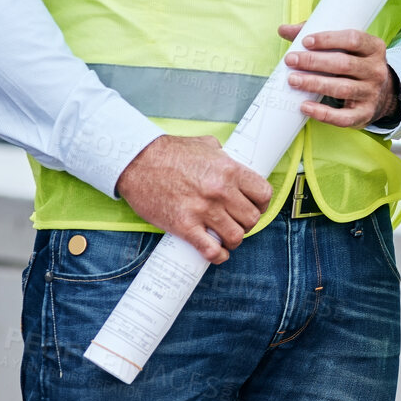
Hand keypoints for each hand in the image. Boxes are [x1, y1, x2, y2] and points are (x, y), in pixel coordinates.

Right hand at [114, 134, 272, 263]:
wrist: (138, 162)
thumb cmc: (170, 152)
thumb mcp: (207, 144)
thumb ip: (224, 155)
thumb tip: (234, 163)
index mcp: (230, 170)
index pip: (263, 194)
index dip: (262, 204)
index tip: (256, 207)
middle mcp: (220, 191)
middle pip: (252, 218)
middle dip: (248, 223)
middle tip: (239, 223)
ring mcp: (203, 210)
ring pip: (236, 236)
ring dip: (233, 240)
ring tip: (226, 237)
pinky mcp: (184, 226)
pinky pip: (210, 250)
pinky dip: (217, 256)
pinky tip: (216, 253)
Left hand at [277, 23, 400, 128]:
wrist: (380, 95)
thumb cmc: (355, 66)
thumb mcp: (347, 48)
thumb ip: (318, 37)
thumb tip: (285, 29)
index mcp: (374, 48)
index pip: (353, 39)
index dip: (328, 39)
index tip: (305, 41)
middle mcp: (376, 70)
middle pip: (344, 64)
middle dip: (314, 62)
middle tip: (291, 60)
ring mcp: (372, 93)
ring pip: (342, 89)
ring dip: (314, 84)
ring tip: (293, 80)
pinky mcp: (365, 113)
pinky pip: (343, 117)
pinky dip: (323, 113)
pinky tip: (305, 106)